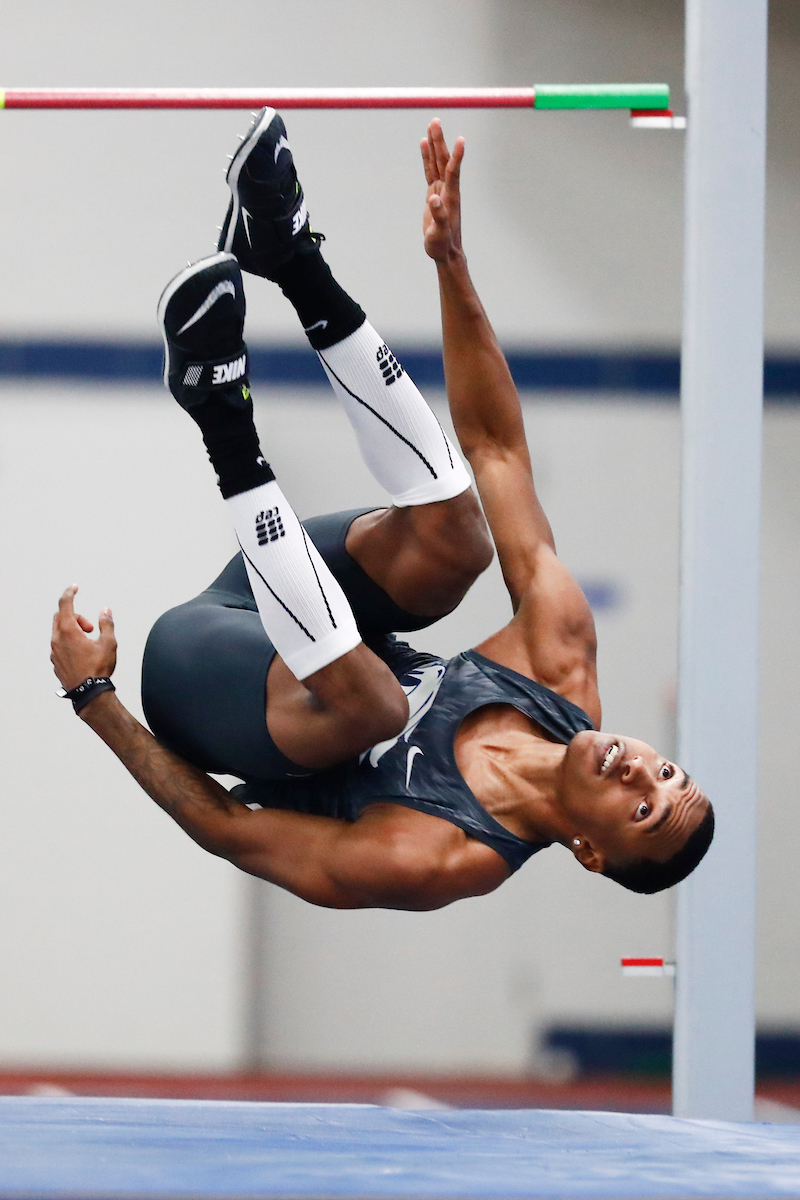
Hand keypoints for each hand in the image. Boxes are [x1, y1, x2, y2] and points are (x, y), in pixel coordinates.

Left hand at [51, 585, 116, 690]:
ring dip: (73, 630)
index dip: (70, 593)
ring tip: (88, 641)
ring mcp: (54, 651)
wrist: (89, 693)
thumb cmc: (98, 669)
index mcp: (68, 631)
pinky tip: (82, 652)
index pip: (65, 604)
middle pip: (61, 617)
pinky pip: (59, 644)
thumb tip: (105, 611)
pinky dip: (68, 641)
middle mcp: (57, 639)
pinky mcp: (55, 661)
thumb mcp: (109, 643)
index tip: (74, 587)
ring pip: (59, 631)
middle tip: (90, 628)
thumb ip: (106, 624)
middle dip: (77, 617)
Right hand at [420, 119, 464, 262]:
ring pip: (437, 162)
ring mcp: (441, 190)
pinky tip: (425, 144)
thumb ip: (438, 216)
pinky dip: (427, 157)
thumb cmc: (442, 245)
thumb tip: (433, 199)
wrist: (445, 252)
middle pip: (443, 161)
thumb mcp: (439, 234)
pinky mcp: (434, 193)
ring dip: (435, 144)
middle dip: (440, 141)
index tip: (461, 140)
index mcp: (451, 198)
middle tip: (436, 121)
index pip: (453, 173)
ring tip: (432, 125)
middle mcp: (448, 190)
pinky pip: (430, 171)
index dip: (456, 157)